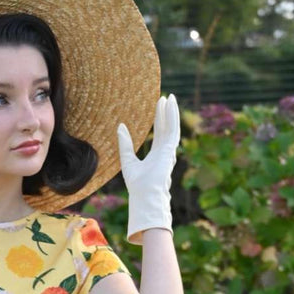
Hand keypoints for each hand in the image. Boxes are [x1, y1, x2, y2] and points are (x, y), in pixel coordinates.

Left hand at [117, 93, 180, 244]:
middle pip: (167, 128)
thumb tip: (120, 126)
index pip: (160, 133)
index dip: (160, 119)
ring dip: (172, 112)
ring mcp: (169, 151)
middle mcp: (165, 152)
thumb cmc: (137, 185)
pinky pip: (173, 130)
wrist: (145, 196)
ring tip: (170, 97)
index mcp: (157, 155)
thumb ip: (125, 144)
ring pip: (172, 127)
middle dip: (167, 113)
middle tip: (166, 97)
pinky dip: (172, 117)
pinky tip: (171, 106)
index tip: (159, 106)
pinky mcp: (170, 151)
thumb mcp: (127, 161)